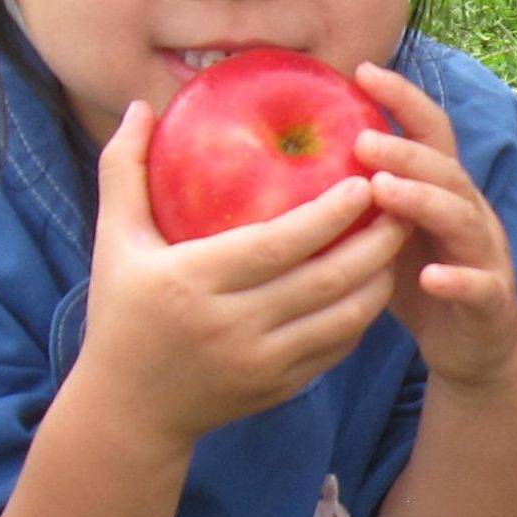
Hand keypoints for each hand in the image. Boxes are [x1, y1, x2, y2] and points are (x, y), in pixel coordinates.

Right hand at [77, 102, 408, 446]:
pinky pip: (337, 347)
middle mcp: (233, 327)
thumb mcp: (114, 241)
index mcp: (193, 283)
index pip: (278, 245)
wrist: (129, 411)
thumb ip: (124, 169)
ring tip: (398, 238)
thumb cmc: (121, 313)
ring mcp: (261, 364)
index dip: (328, 215)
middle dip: (375, 241)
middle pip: (325, 281)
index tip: (363, 182)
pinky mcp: (280, 387)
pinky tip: (374, 282)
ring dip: (379, 278)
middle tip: (403, 202)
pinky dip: (363, 314)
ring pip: (344, 319)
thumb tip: (141, 105)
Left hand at [351, 61, 516, 392]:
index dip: (402, 100)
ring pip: (463, 218)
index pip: (431, 133)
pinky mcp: (491, 300)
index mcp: (445, 192)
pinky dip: (456, 278)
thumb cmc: (424, 285)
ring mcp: (485, 255)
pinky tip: (430, 277)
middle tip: (360, 139)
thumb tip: (291, 163)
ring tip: (384, 192)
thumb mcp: (389, 236)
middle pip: (445, 170)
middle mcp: (470, 214)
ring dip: (425, 200)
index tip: (361, 71)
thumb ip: (362, 202)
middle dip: (406, 151)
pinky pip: (479, 285)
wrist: (478, 349)